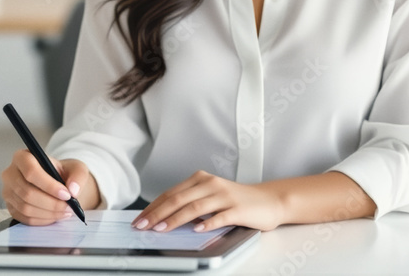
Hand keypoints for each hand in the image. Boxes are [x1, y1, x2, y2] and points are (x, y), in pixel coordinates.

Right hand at [1, 150, 99, 224]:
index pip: (31, 171)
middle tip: (69, 207)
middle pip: (27, 192)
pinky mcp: (11, 207)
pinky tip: (55, 215)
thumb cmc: (63, 173)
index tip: (66, 194)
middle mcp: (10, 174)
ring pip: (26, 207)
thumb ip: (78, 176)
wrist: (56, 183)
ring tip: (65, 211)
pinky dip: (43, 220)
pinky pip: (25, 218)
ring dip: (48, 213)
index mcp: (22, 157)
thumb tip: (73, 190)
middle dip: (51, 203)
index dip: (49, 185)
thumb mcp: (76, 168)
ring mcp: (8, 192)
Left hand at [131, 170, 284, 233]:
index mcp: (201, 179)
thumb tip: (162, 218)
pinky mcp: (237, 209)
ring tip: (161, 229)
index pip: (171, 193)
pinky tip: (196, 230)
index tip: (140, 219)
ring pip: (195, 207)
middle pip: (179, 199)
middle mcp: (211, 184)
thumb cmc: (237, 200)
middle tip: (142, 225)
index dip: (153, 206)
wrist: (268, 200)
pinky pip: (219, 216)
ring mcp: (224, 196)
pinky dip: (206, 224)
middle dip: (157, 214)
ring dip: (175, 219)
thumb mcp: (211, 196)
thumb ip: (191, 202)